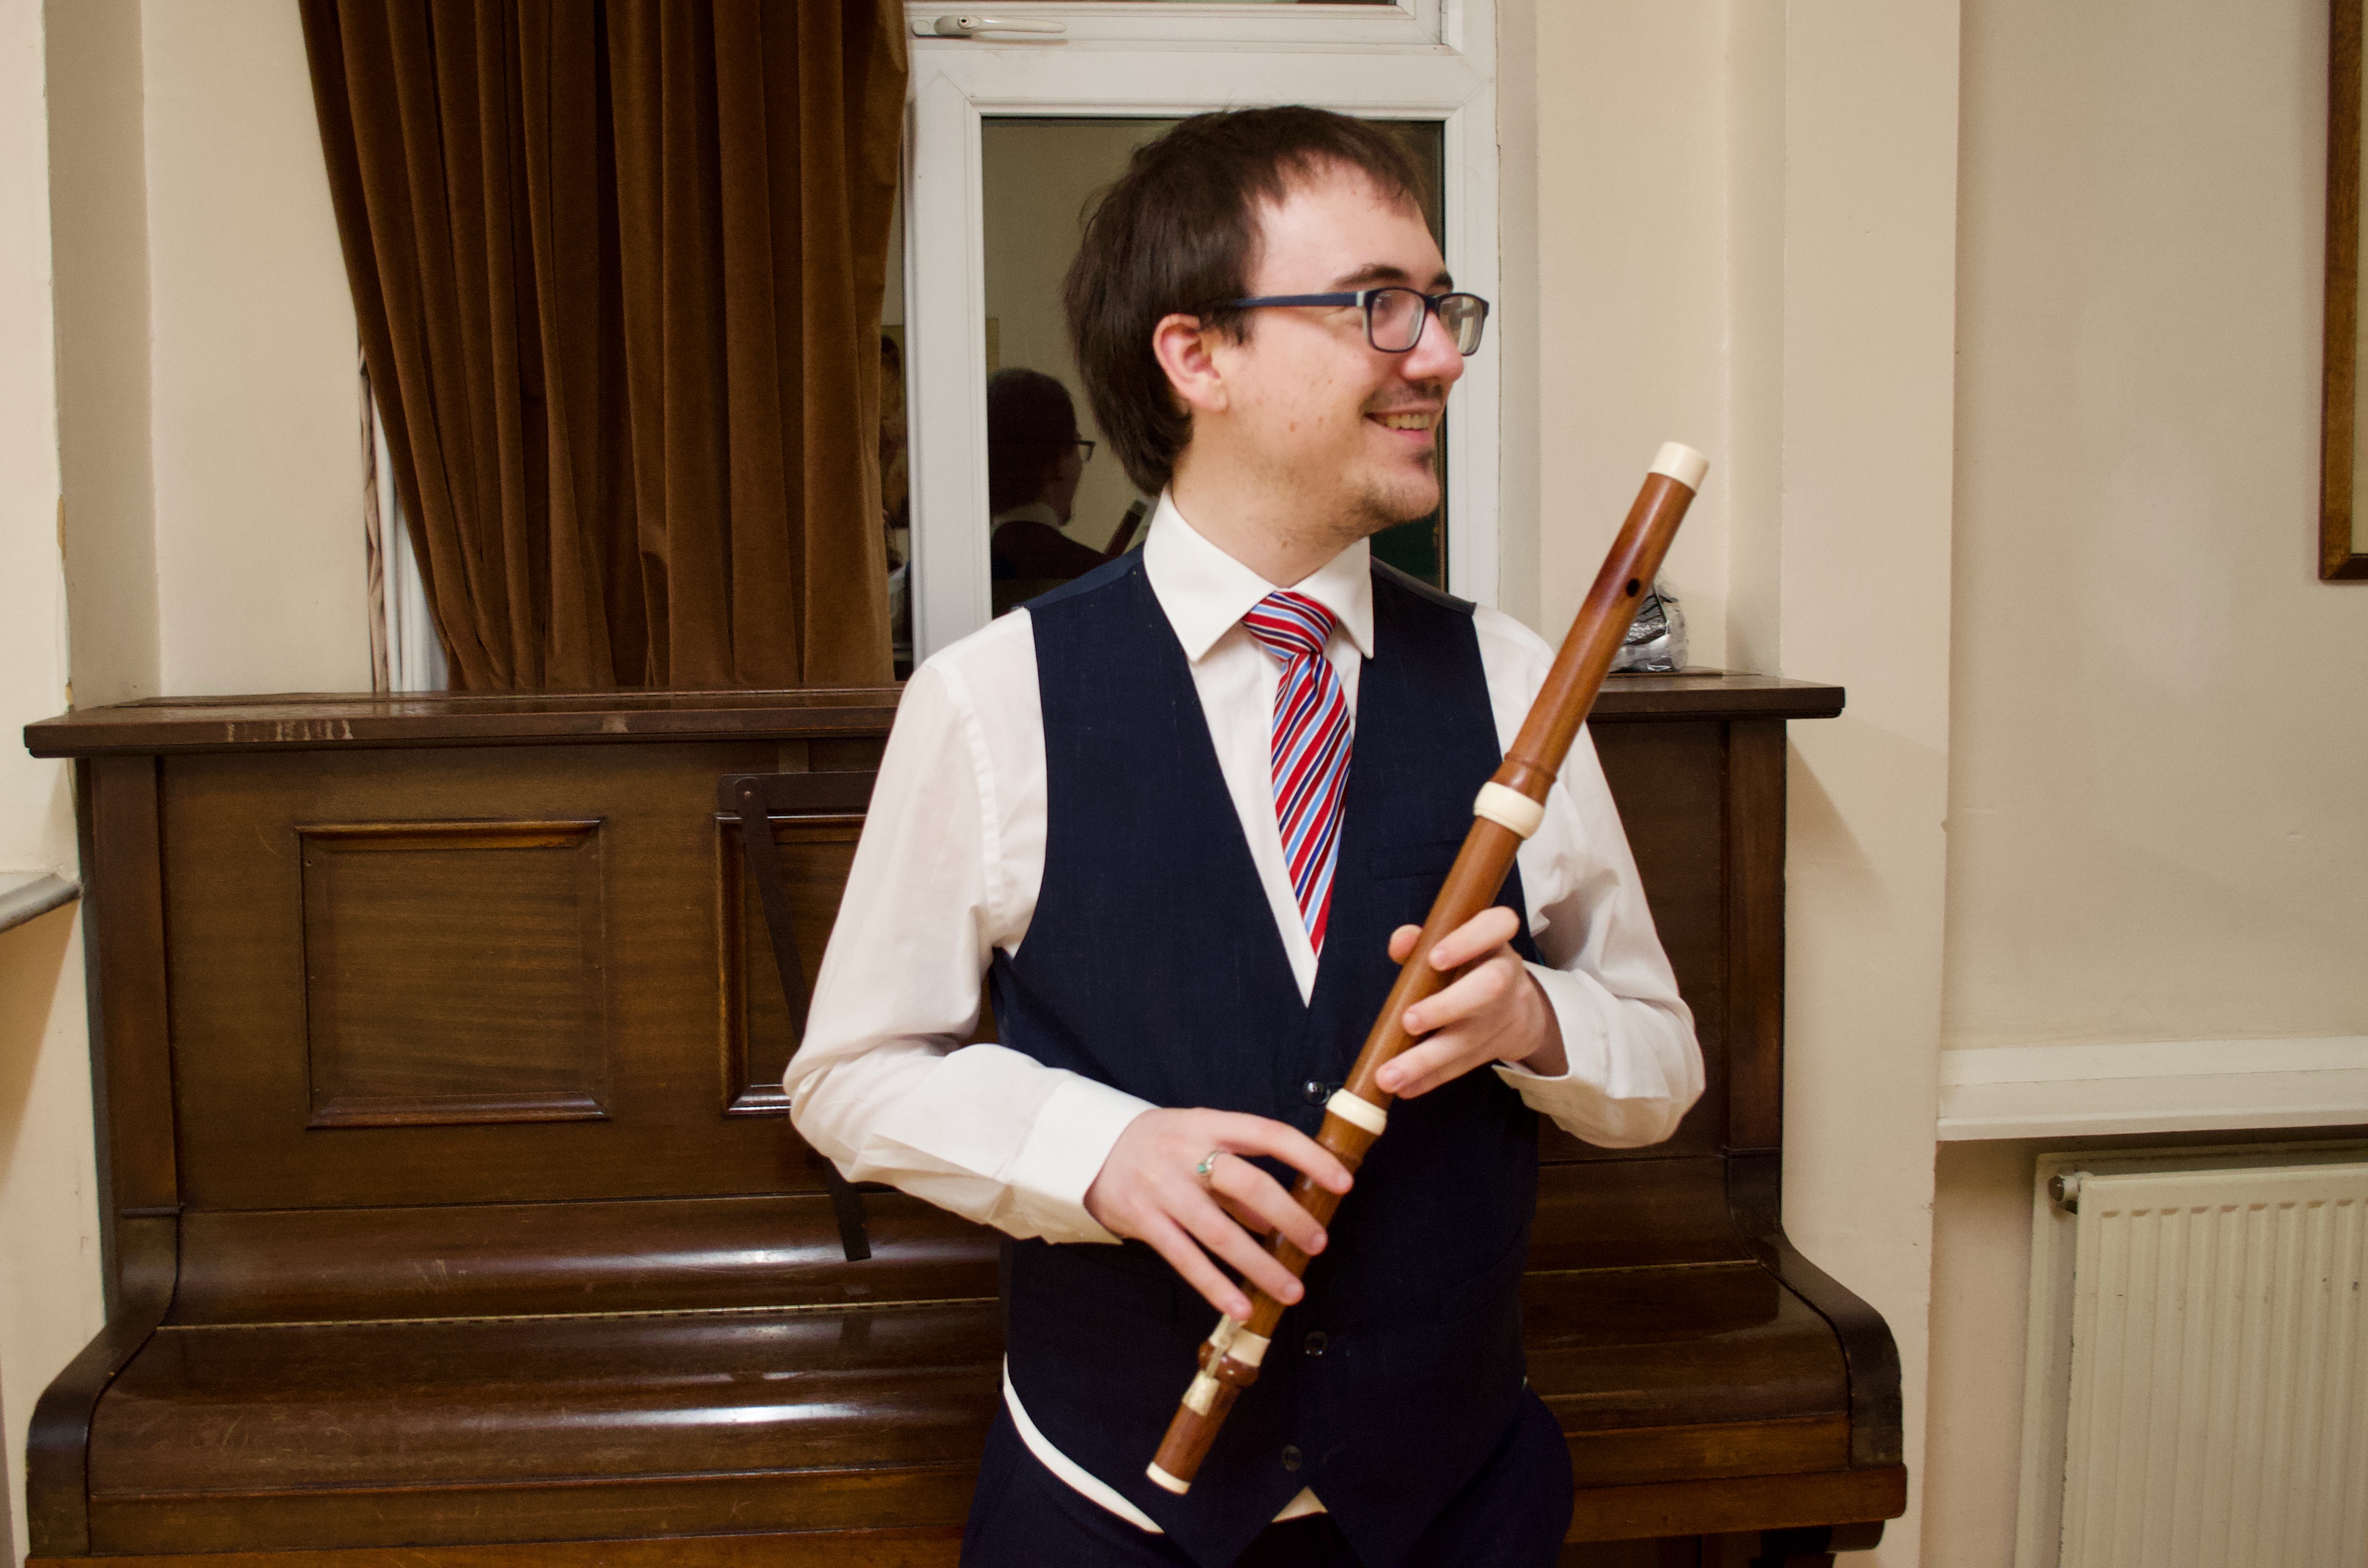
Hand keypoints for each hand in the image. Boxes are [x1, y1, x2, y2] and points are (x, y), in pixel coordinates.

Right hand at [1084, 1108, 1352, 1319]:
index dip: (1309, 1157)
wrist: (1088, 1148)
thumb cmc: (1158, 1146)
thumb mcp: (1197, 1142)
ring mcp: (1164, 1188)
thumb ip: (1237, 1177)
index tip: (1342, 1183)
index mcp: (1209, 1125)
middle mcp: (1187, 1153)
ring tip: (1291, 1290)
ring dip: (1260, 1265)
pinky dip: (1215, 1286)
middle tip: (1318, 1244)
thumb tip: (1278, 1222)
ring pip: (1220, 1232)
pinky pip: (1185, 1258)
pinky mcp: (1143, 1220)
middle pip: (1249, 1184)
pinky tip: (1241, 1307)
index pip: (1269, 1134)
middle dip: (1290, 1217)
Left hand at [1372, 906, 1564, 1099]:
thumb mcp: (1452, 944)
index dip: (1468, 941)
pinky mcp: (1496, 1048)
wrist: (1519, 1005)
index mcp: (1494, 940)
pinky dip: (1430, 1078)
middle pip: (1488, 988)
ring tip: (1390, 1075)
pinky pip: (1462, 1065)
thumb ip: (1423, 939)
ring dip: (1427, 1059)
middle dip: (1447, 1006)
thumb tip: (1401, 942)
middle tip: (1408, 1021)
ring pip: (1471, 1038)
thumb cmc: (1469, 965)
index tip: (1434, 958)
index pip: (1497, 925)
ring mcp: (1505, 1015)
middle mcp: (1506, 975)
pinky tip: (1404, 1088)